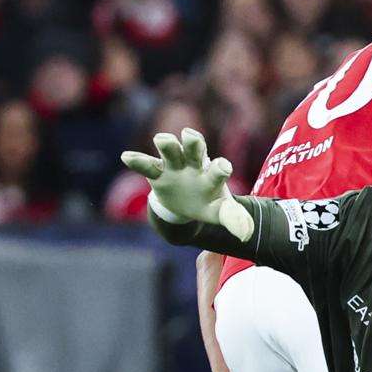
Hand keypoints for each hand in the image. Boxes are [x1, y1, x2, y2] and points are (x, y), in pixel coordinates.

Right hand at [120, 129, 249, 238]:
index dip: (220, 167)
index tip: (223, 167)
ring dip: (167, 144)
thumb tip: (245, 234)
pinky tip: (126, 157)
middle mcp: (194, 164)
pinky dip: (137, 161)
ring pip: (170, 150)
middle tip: (190, 137)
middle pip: (195, 148)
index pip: (218, 168)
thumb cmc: (209, 202)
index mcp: (213, 173)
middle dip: (193, 142)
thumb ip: (233, 219)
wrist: (189, 203)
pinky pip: (146, 165)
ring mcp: (175, 166)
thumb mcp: (220, 212)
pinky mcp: (157, 173)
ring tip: (161, 140)